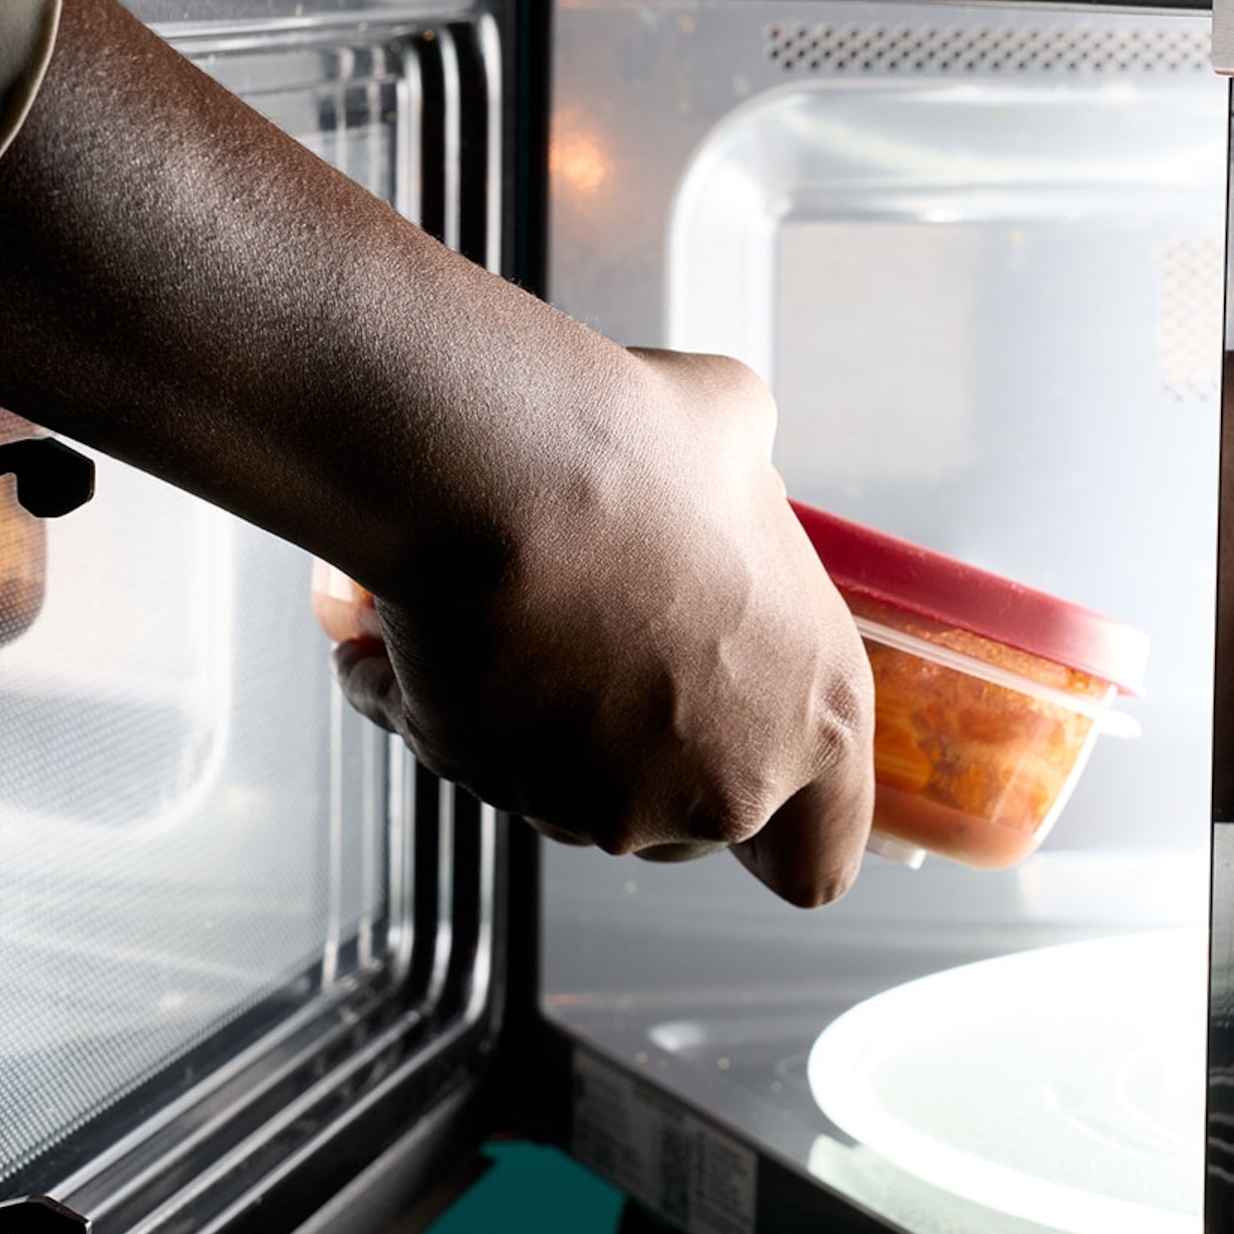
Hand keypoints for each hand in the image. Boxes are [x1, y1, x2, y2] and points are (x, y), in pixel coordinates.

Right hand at [0, 0, 872, 909]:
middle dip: (617, 734)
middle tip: (569, 644)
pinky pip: (453, 753)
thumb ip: (738, 443)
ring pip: (547, 781)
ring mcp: (598, 783)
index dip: (801, 816)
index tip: (767, 789)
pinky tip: (398, 616)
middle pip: (671, 810)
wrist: (468, 446)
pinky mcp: (479, 770)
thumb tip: (722, 397)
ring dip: (510, 703)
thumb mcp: (718, 410)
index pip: (834, 836)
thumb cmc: (602, 425)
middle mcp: (713, 763)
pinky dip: (424, 695)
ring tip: (466, 594)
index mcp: (805, 692)